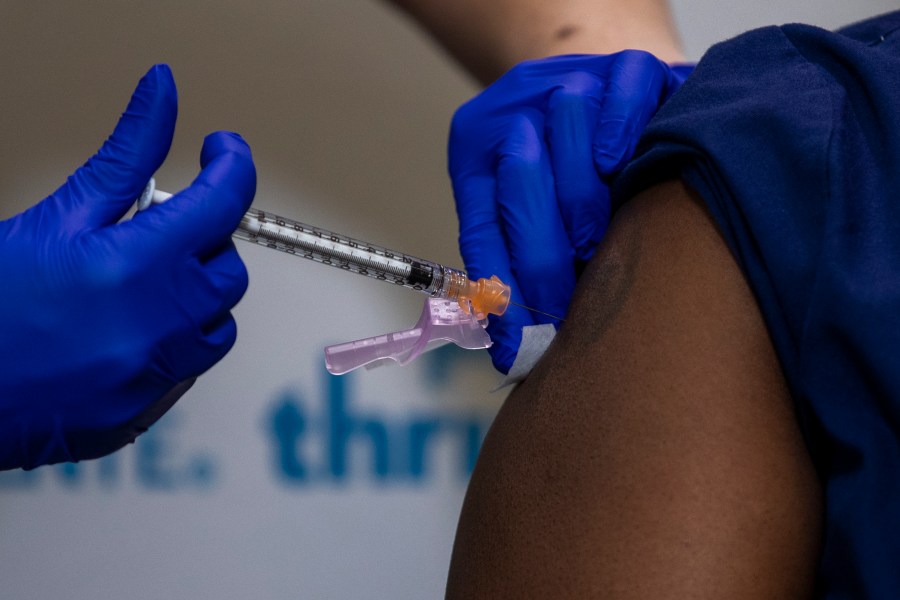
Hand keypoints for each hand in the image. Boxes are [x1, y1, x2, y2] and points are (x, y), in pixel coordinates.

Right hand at [0, 65, 255, 469]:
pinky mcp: (145, 412)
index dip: (231, 166)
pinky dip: (172, 342)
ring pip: (216, 321)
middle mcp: (161, 326)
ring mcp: (156, 376)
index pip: (224, 201)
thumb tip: (165, 90)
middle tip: (153, 232)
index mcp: (138, 266)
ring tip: (134, 287)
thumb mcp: (56, 216)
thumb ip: (125, 155)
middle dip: (202, 242)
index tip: (221, 151)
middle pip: (228, 267)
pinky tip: (124, 331)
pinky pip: (189, 367)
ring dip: (193, 296)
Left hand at [449, 50, 691, 372]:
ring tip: (596, 239)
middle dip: (543, 253)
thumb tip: (515, 349)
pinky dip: (620, 133)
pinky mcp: (625, 66)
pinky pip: (619, 96)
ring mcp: (567, 82)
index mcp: (477, 154)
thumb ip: (517, 262)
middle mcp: (512, 113)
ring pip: (566, 132)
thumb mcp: (532, 211)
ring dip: (582, 194)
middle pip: (519, 181)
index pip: (482, 227)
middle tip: (565, 302)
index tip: (517, 342)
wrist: (608, 88)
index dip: (500, 288)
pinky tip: (620, 166)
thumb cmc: (573, 171)